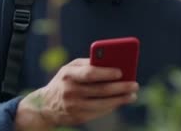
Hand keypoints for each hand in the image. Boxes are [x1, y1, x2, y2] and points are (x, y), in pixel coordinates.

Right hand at [15, 58, 138, 129]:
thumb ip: (88, 63)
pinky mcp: (78, 118)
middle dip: (120, 88)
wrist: (45, 106)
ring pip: (102, 103)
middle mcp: (70, 91)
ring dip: (120, 99)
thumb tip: (112, 62)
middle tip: (135, 85)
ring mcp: (74, 106)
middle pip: (100, 90)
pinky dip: (112, 106)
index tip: (121, 72)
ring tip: (132, 95)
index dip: (106, 73)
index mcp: (68, 74)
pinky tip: (120, 101)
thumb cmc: (64, 81)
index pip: (89, 74)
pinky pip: (99, 112)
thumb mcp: (70, 68)